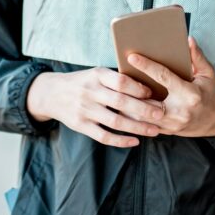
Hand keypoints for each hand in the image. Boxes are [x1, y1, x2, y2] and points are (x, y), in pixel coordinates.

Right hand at [26, 67, 166, 147]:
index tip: (153, 94)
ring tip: (154, 131)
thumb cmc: (83, 82)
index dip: (139, 89)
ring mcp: (84, 110)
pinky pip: (104, 136)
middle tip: (162, 114)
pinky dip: (121, 141)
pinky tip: (135, 142)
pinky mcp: (80, 126)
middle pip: (121, 103)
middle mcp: (90, 92)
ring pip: (115, 122)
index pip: (121, 81)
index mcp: (96, 75)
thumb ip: (116, 79)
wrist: (51, 94)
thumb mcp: (96, 73)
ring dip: (137, 127)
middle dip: (144, 110)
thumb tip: (148, 85)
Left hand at [126, 36, 214, 137]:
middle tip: (116, 76)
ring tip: (115, 91)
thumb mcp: (209, 74)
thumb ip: (197, 57)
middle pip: (147, 100)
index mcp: (189, 94)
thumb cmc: (213, 95)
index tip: (132, 56)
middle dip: (131, 90)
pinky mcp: (167, 131)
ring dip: (129, 105)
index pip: (163, 77)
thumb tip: (188, 40)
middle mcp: (179, 111)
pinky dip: (134, 116)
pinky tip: (123, 106)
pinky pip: (145, 125)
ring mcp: (172, 124)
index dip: (146, 66)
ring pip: (143, 116)